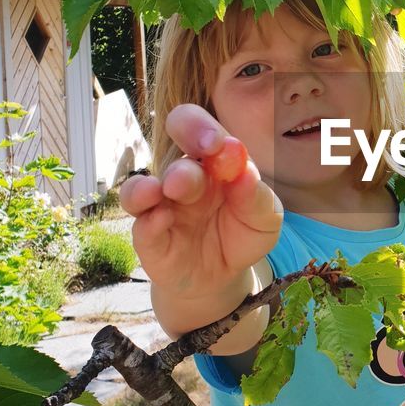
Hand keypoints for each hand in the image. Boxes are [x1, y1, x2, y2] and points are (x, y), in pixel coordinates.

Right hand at [119, 104, 281, 296]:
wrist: (223, 277)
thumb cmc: (242, 236)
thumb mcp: (264, 219)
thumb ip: (258, 197)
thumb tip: (246, 173)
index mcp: (210, 164)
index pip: (196, 130)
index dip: (199, 128)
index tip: (214, 144)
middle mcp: (181, 180)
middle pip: (172, 161)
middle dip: (181, 169)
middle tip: (185, 180)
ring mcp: (160, 207)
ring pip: (140, 189)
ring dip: (146, 188)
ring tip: (160, 192)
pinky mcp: (148, 238)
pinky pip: (141, 227)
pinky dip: (148, 222)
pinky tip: (161, 221)